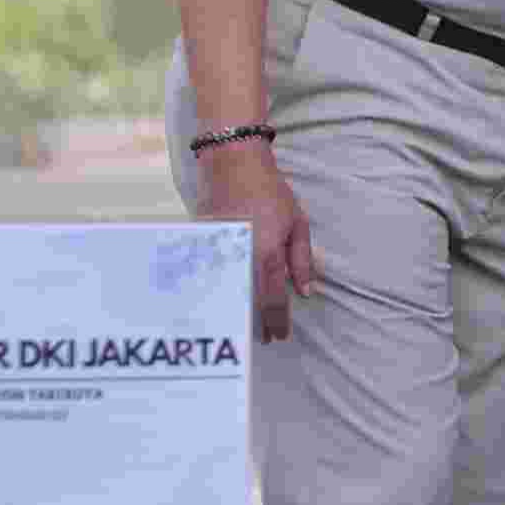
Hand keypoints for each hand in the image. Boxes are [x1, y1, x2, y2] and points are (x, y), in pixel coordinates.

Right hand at [201, 142, 319, 341]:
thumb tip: (304, 291)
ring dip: (232, 310)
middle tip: (261, 340)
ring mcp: (218, 250)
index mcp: (268, 253)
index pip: (273, 299)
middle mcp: (241, 256)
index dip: (276, 321)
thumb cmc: (271, 192)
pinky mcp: (200, 243)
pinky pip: (206, 273)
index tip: (279, 336)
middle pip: (247, 300)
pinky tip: (214, 300)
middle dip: (255, 322)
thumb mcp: (297, 223)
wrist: (233, 164)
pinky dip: (211, 288)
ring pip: (224, 290)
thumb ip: (300, 259)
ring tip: (239, 327)